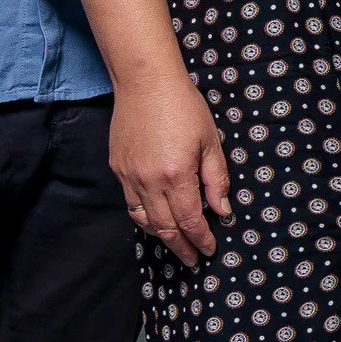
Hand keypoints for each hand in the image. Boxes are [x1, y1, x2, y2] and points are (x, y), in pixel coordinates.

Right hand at [111, 67, 231, 263]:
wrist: (146, 82)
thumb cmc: (184, 107)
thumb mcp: (210, 141)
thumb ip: (216, 179)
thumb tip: (222, 211)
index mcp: (177, 175)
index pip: (189, 220)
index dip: (200, 239)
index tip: (209, 250)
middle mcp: (150, 181)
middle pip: (166, 227)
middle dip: (181, 247)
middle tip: (193, 259)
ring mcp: (130, 176)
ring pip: (144, 220)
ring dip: (162, 237)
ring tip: (176, 245)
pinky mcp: (118, 169)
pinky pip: (131, 204)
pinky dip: (144, 218)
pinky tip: (155, 221)